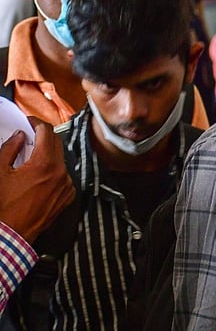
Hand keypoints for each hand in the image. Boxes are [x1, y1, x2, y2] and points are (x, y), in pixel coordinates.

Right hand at [0, 119, 74, 242]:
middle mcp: (61, 173)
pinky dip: (54, 172)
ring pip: (61, 160)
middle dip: (43, 137)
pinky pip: (64, 176)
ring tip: (32, 158)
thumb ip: (10, 149)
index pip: (47, 133)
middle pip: (56, 144)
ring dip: (48, 155)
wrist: (12, 234)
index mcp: (44, 164)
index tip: (30, 122)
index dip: (37, 123)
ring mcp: (67, 185)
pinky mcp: (68, 196)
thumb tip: (19, 136)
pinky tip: (39, 176)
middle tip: (30, 135)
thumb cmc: (4, 205)